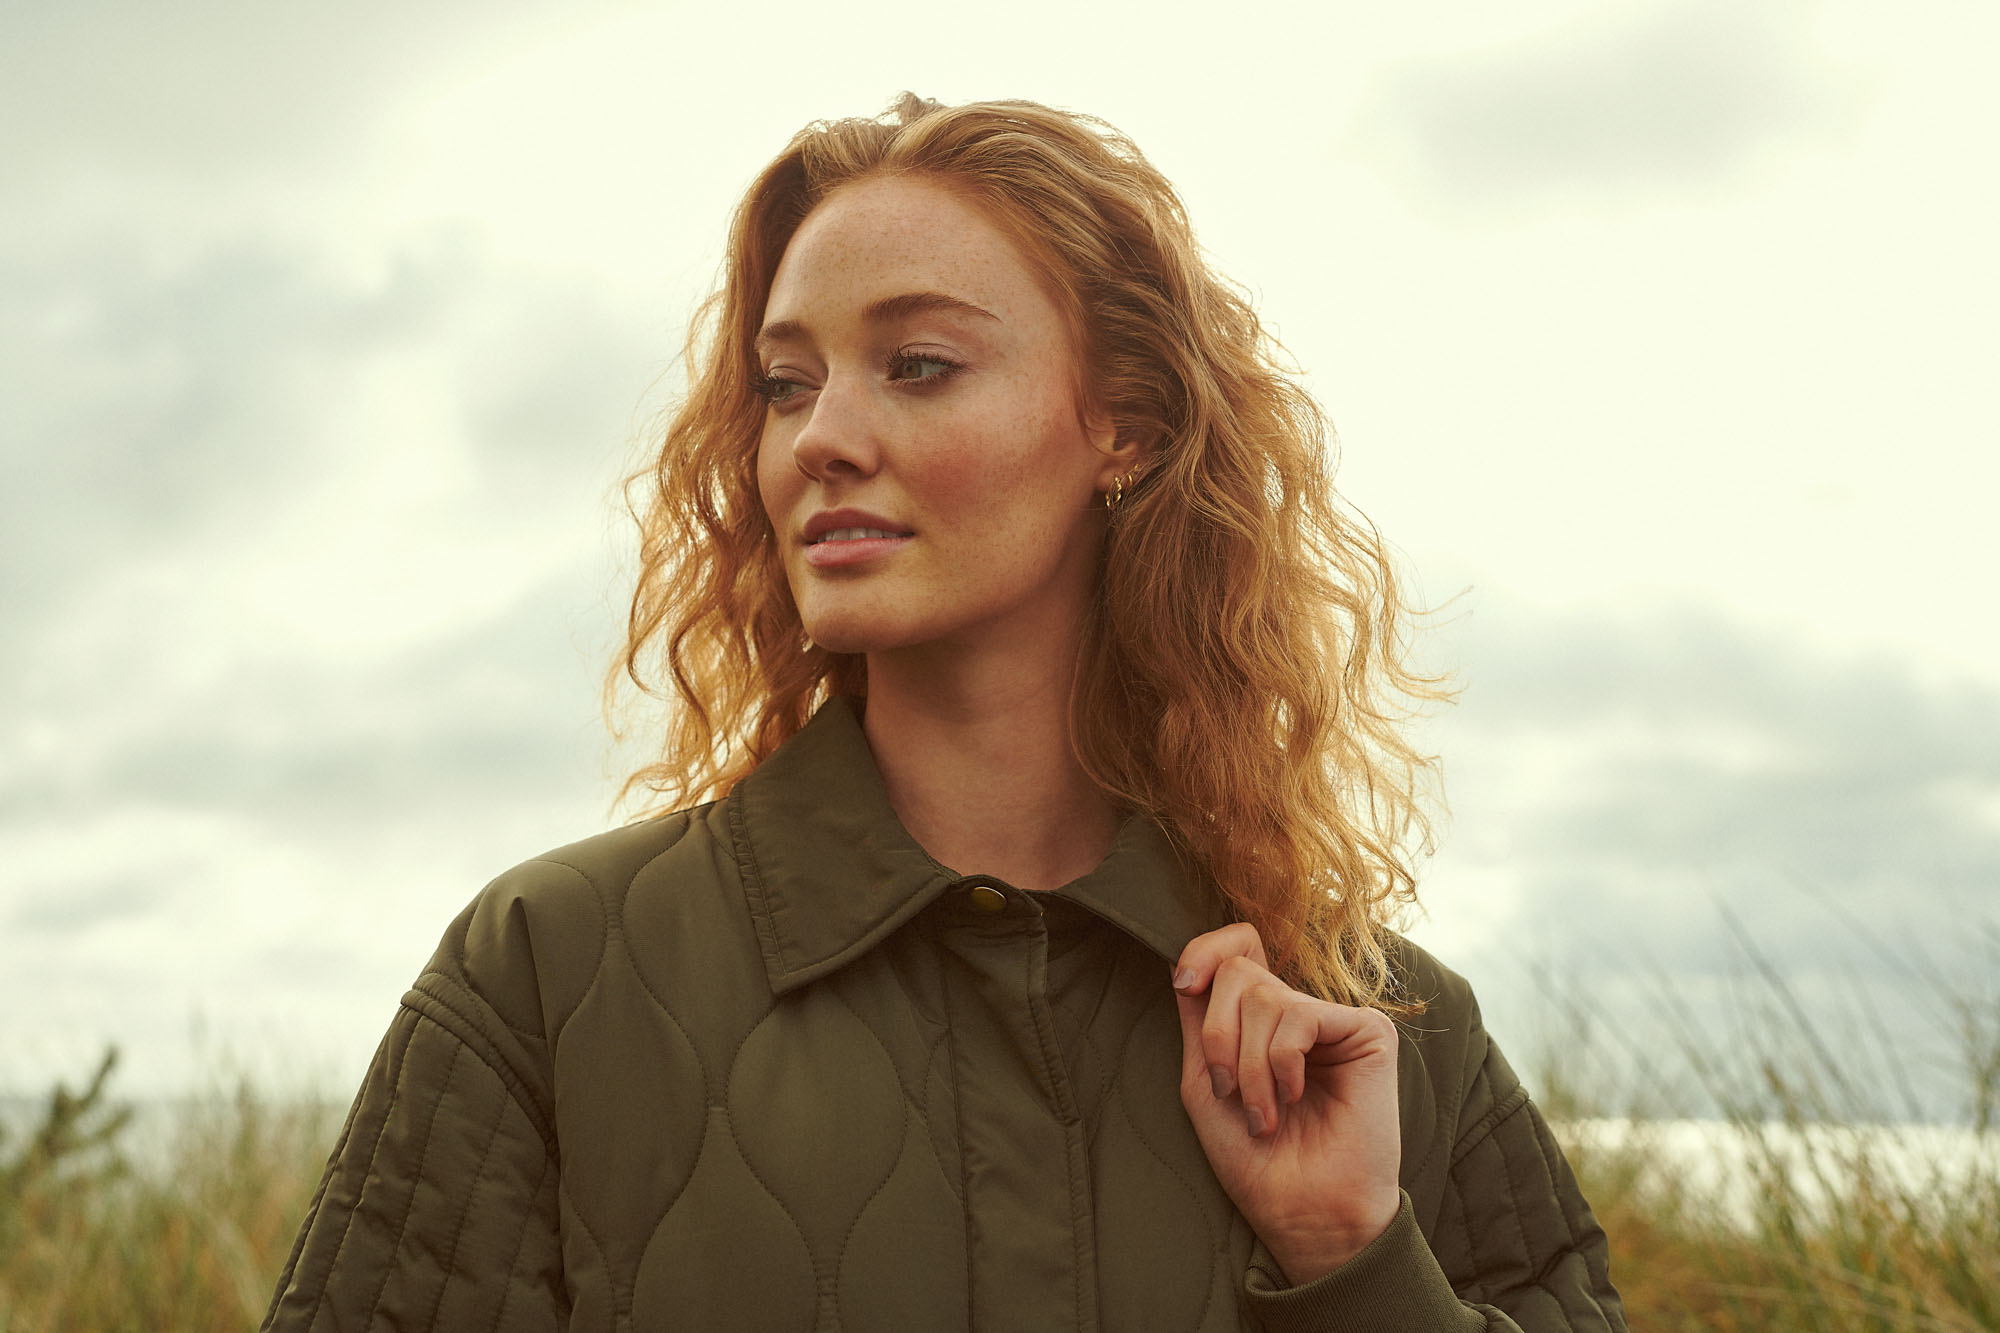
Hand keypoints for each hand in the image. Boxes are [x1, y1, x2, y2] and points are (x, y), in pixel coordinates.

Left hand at [1173, 923, 1401, 1284]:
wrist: (1303, 1211)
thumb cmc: (1255, 1160)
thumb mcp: (1206, 1082)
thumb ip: (1197, 1020)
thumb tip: (1183, 961)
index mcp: (1261, 1022)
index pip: (1236, 948)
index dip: (1204, 951)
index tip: (1184, 984)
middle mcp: (1298, 1013)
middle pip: (1240, 969)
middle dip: (1219, 1035)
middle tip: (1230, 1092)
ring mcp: (1334, 1020)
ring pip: (1264, 995)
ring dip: (1249, 1065)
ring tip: (1265, 1114)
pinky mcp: (1368, 1030)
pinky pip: (1300, 1015)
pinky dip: (1281, 1063)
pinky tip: (1294, 1097)